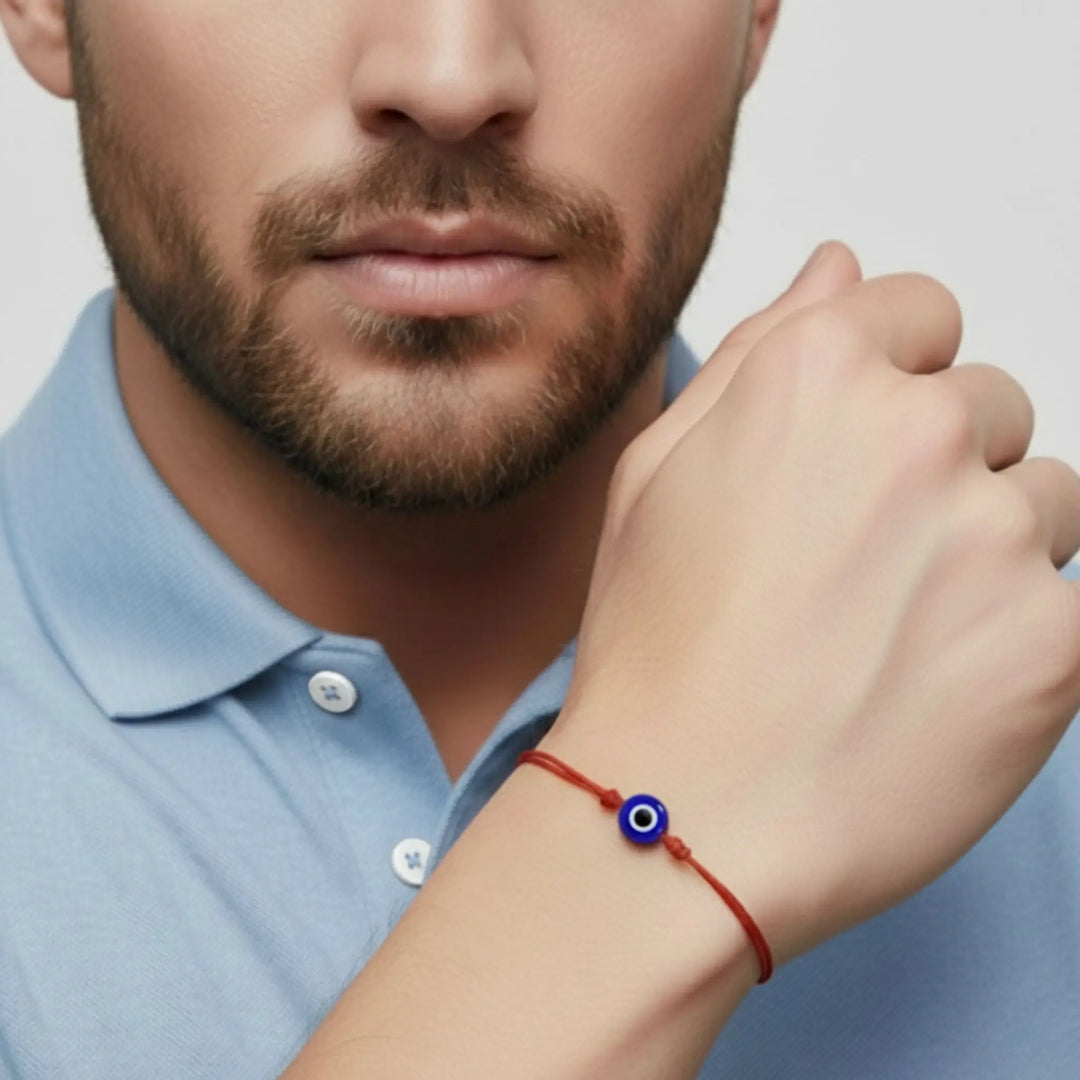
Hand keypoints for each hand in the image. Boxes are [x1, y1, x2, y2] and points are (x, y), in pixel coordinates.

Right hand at [546, 245, 1079, 970]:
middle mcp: (919, 430)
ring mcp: (998, 534)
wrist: (684, 809)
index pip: (922, 312)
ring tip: (890, 635)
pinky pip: (1070, 604)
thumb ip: (758, 349)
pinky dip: (1013, 639)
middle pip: (990, 407)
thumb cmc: (656, 644)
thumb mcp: (659, 472)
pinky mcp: (1057, 642)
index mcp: (815, 372)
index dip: (887, 383)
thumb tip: (838, 264)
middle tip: (855, 568)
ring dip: (988, 550)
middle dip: (938, 469)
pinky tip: (927, 687)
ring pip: (1044, 502)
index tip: (854, 457)